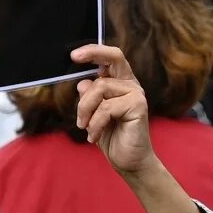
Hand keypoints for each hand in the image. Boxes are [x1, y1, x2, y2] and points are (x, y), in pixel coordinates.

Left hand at [71, 44, 156, 175]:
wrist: (129, 161)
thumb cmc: (111, 137)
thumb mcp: (92, 115)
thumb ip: (88, 99)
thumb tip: (82, 83)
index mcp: (120, 82)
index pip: (111, 57)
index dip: (94, 51)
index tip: (74, 55)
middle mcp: (130, 84)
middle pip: (113, 59)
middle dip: (92, 57)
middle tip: (74, 64)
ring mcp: (136, 94)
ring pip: (99, 88)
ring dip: (85, 110)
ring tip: (86, 128)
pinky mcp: (138, 106)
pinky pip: (106, 108)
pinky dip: (95, 124)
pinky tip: (94, 137)